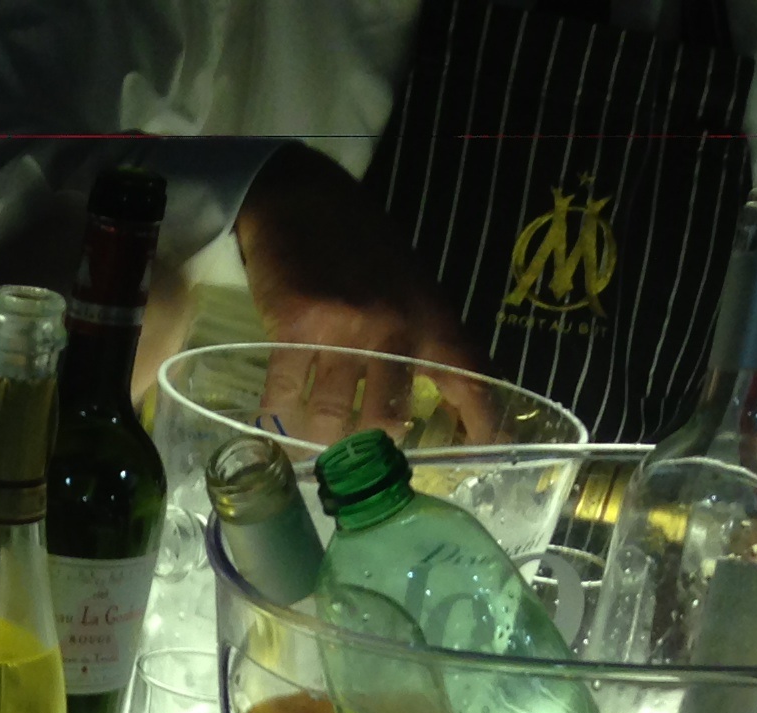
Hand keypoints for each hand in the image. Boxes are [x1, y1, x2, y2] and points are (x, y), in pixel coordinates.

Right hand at [233, 146, 493, 440]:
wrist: (304, 199)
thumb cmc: (360, 245)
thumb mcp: (411, 286)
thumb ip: (423, 337)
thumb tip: (431, 400)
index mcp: (433, 318)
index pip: (471, 380)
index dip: (482, 426)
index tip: (483, 459)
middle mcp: (396, 328)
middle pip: (390, 419)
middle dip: (372, 452)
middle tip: (358, 469)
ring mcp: (346, 330)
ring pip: (335, 417)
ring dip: (321, 443)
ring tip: (312, 454)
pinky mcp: (296, 329)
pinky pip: (286, 396)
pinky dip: (277, 420)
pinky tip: (273, 428)